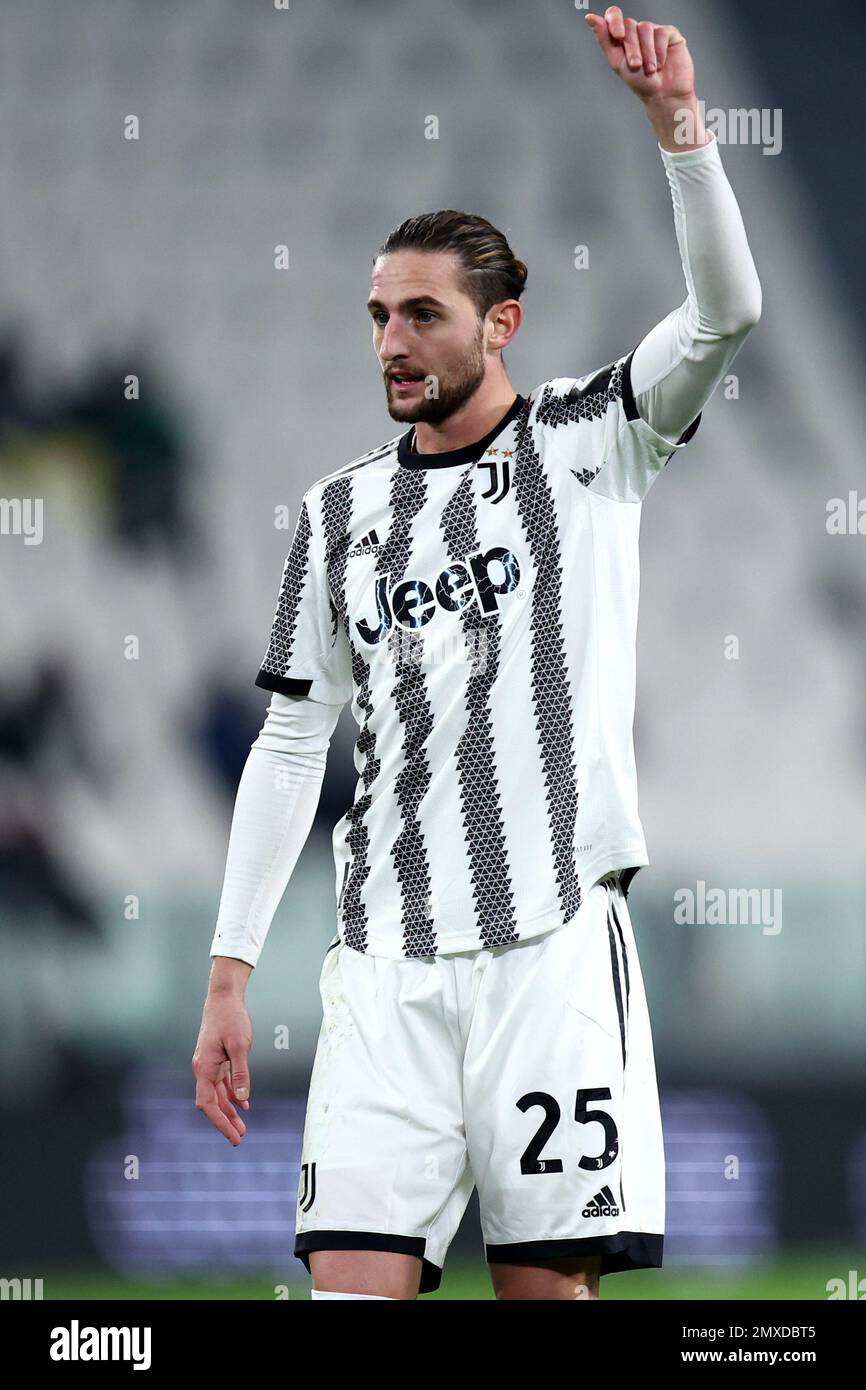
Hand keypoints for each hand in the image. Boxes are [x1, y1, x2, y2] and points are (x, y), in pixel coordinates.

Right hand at [192, 991, 251, 1146]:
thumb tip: (241, 1098)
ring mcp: (210, 1064)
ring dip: (229, 1111)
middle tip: (239, 1139)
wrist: (224, 997)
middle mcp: (203, 1069)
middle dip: (225, 1122)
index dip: (220, 1123)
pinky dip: (232, 1094)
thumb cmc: (231, 1018)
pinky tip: (243, 1103)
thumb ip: (240, 1072)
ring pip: (218, 1094)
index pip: (207, 1104)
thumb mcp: (240, 1045)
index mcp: (204, 1068)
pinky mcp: (218, 1059)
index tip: (233, 1136)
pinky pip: (223, 1083)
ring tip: (242, 1127)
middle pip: (212, 1103)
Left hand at [585, 6, 694, 104]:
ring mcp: (654, 31)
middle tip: (636, 66)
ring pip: (645, 28)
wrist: (663, 95)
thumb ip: (604, 39)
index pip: (614, 15)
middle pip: (629, 25)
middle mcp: (637, 31)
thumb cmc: (640, 82)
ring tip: (650, 70)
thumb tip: (590, 17)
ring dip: (646, 53)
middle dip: (631, 48)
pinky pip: (661, 33)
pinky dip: (659, 51)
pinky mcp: (670, 33)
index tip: (617, 36)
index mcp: (622, 37)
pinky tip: (661, 64)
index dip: (614, 21)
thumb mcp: (617, 62)